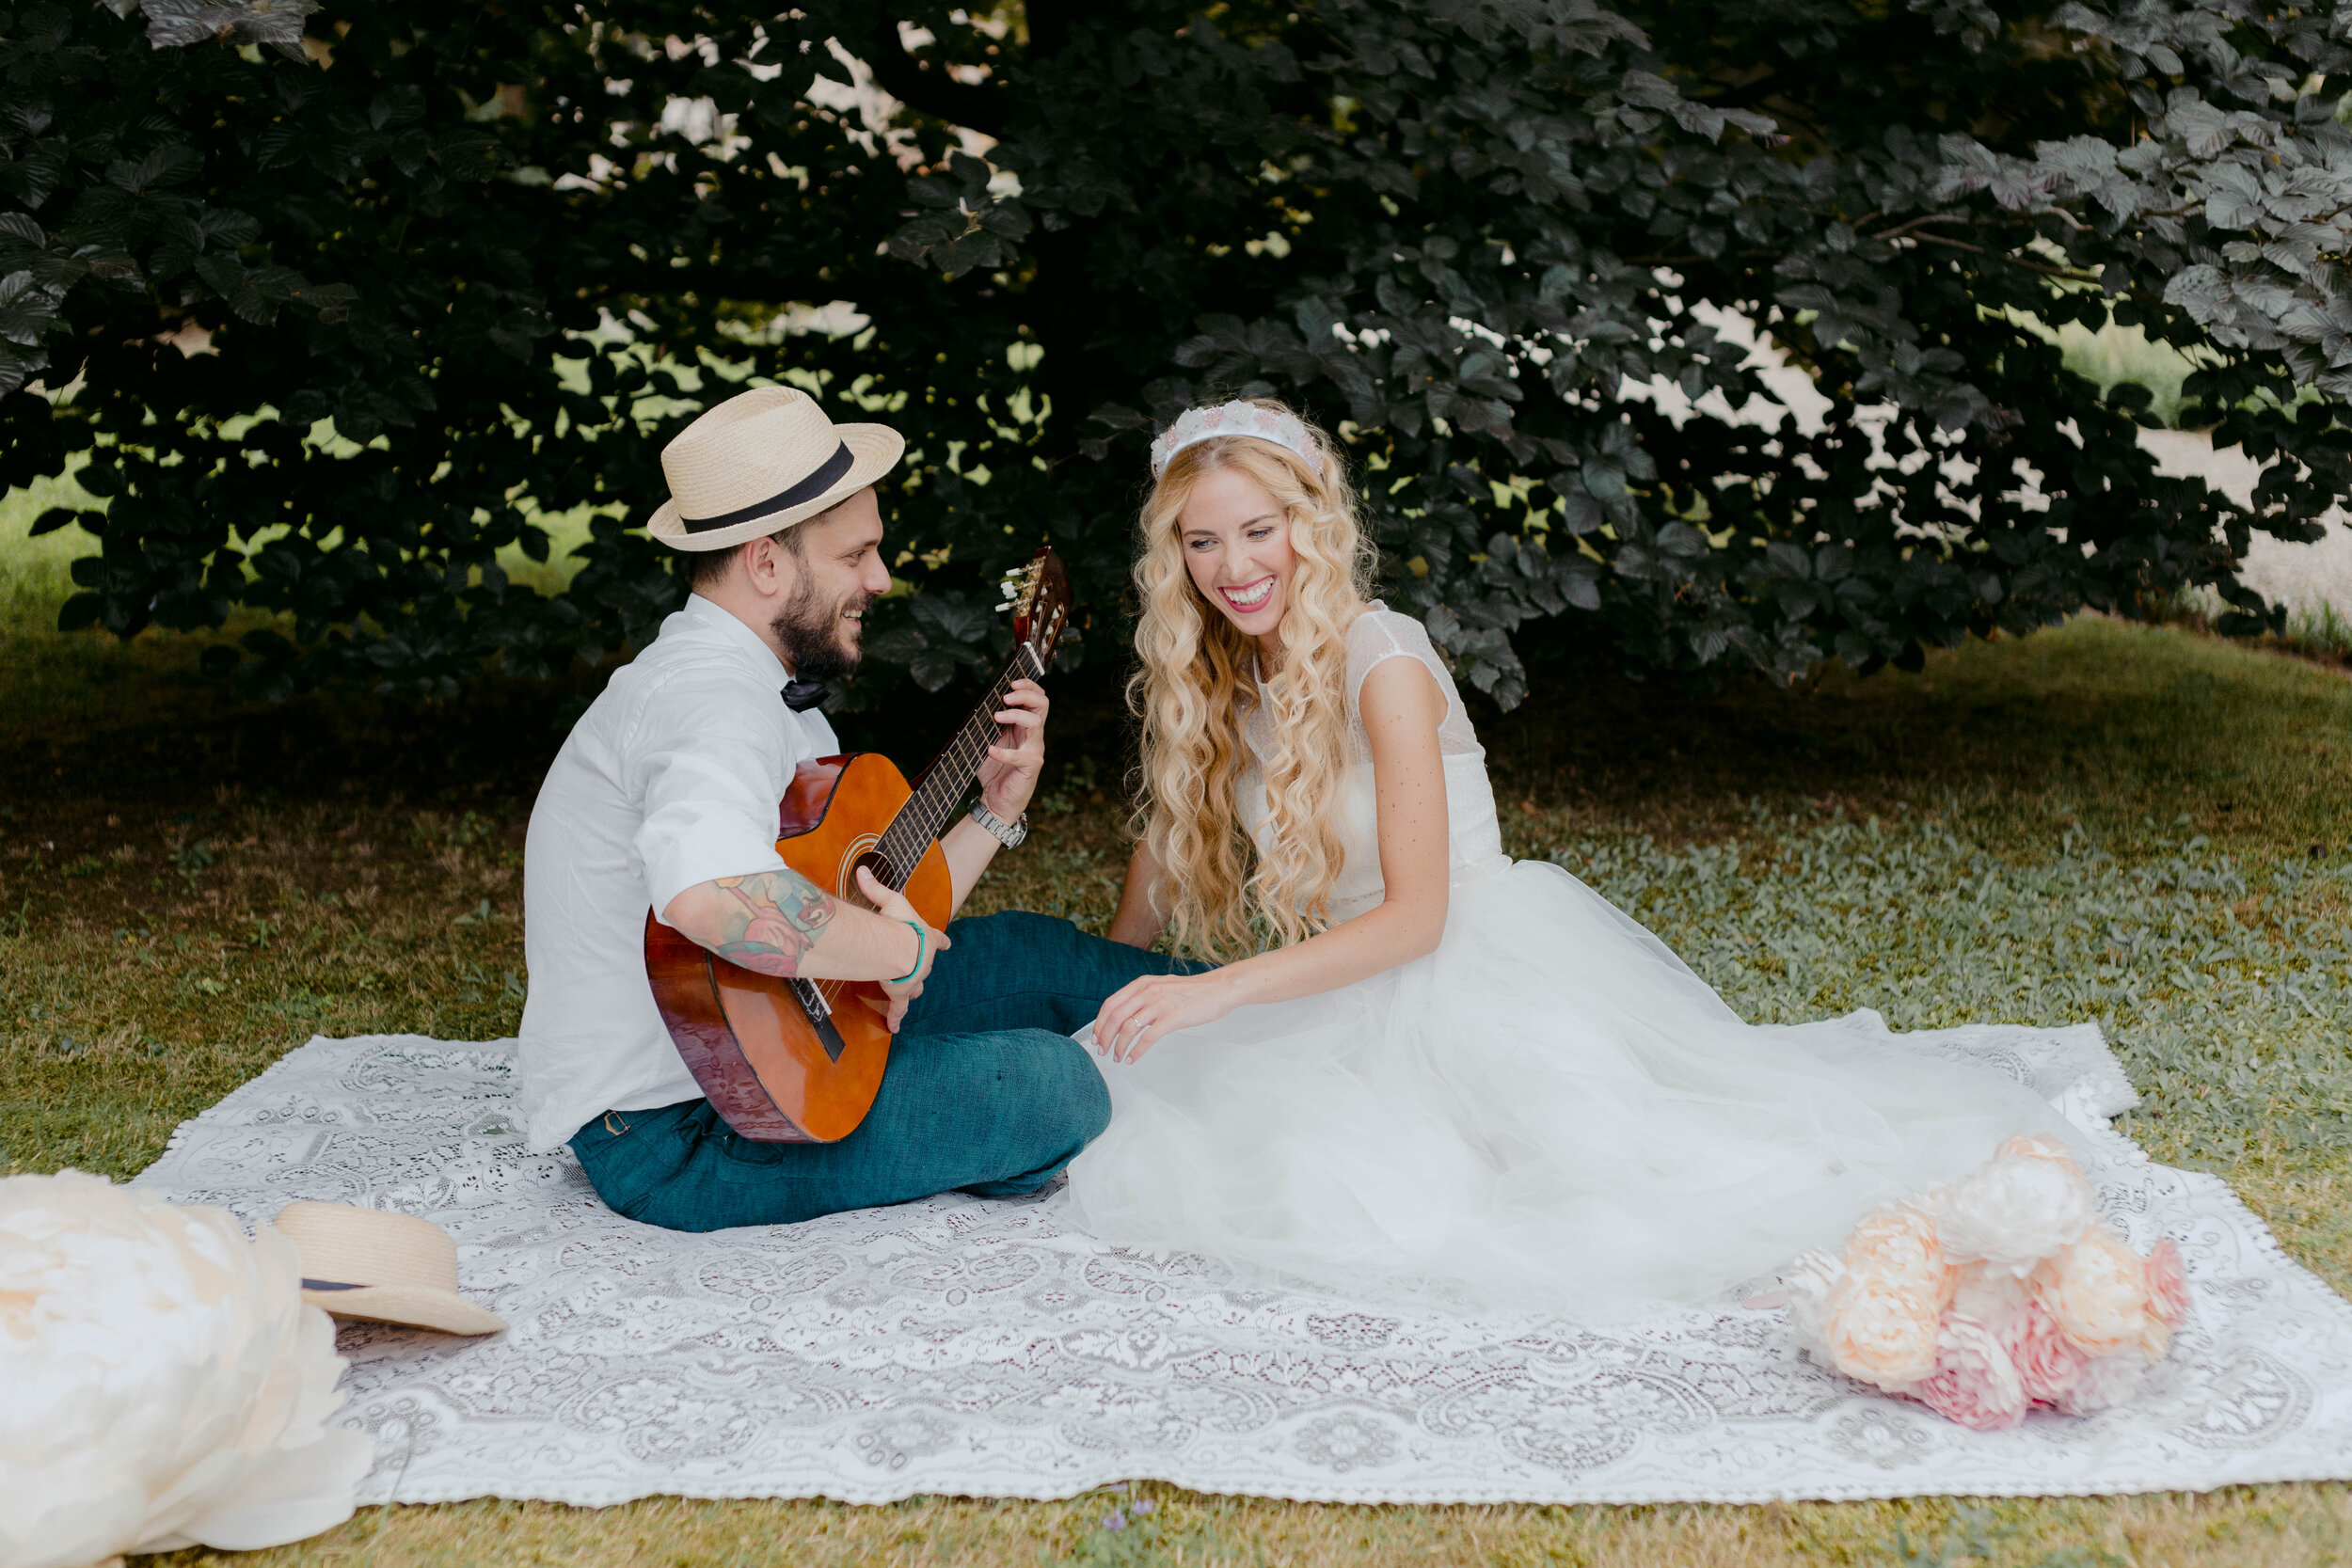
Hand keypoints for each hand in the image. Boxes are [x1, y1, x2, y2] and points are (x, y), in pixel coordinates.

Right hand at [856, 865, 949, 1032]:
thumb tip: (862, 869)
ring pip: (915, 987)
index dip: (941, 941)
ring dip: (911, 988)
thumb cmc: (901, 924)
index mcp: (926, 937)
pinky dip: (896, 1018)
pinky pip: (899, 1009)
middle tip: (914, 967)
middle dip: (920, 967)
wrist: (902, 950)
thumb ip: (876, 888)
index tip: (947, 943)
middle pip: (926, 967)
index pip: (938, 939)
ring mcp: (914, 979)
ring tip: (907, 994)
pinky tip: (894, 1028)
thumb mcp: (891, 901)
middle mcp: (924, 961)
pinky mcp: (902, 994)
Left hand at [975, 677, 1048, 822]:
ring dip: (1016, 715)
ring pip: (1036, 723)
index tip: (1011, 682)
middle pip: (1042, 704)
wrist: (996, 802)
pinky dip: (1004, 752)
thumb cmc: (993, 771)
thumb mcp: (988, 742)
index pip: (1037, 698)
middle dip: (1026, 695)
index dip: (1028, 686)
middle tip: (1006, 696)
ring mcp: (1034, 750)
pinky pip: (1020, 755)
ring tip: (997, 716)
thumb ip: (987, 726)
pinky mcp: (1031, 766)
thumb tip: (978, 707)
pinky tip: (990, 750)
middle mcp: (1033, 735)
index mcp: (1024, 726)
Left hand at [1088, 970, 1237, 1063]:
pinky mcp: (1173, 1017)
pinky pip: (1148, 1038)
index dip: (1100, 1023)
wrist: (1218, 989)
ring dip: (1119, 1046)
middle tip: (1102, 1051)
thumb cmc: (1191, 992)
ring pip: (1129, 1028)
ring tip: (1117, 1057)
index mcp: (1142, 984)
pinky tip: (1133, 1059)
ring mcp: (1160, 1004)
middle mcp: (1147, 992)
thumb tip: (1124, 1015)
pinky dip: (1136, 1051)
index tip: (1096, 1038)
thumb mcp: (1161, 987)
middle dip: (1105, 1037)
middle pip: (1115, 1017)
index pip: (1111, 1004)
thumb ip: (1142, 997)